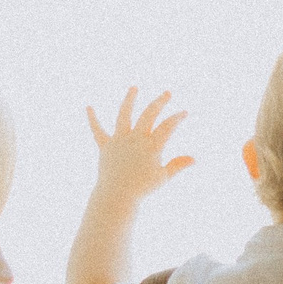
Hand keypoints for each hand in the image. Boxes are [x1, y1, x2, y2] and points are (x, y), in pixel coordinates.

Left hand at [86, 87, 193, 205]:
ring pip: (124, 114)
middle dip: (159, 102)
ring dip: (129, 100)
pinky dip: (93, 118)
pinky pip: (97, 130)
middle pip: (149, 114)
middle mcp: (135, 139)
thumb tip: (194, 158)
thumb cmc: (142, 189)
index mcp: (152, 146)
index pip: (167, 126)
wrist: (117, 195)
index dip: (177, 118)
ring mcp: (119, 140)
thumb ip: (178, 165)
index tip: (184, 113)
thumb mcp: (163, 177)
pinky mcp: (105, 146)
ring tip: (134, 88)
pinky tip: (89, 106)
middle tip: (167, 93)